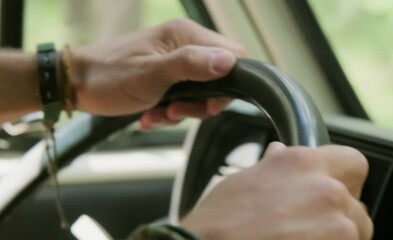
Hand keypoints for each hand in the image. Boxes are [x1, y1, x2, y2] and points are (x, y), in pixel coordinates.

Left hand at [70, 19, 244, 129]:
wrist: (76, 85)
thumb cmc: (109, 77)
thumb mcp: (151, 74)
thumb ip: (190, 65)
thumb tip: (228, 62)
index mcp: (185, 35)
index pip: (233, 54)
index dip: (230, 84)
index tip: (211, 106)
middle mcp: (184, 45)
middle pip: (218, 78)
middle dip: (201, 103)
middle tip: (176, 112)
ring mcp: (176, 61)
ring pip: (201, 92)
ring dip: (183, 111)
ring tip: (158, 115)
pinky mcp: (167, 76)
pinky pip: (184, 97)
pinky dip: (170, 112)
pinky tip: (151, 115)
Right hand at [181, 142, 372, 239]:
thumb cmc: (219, 224)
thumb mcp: (243, 182)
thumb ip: (273, 167)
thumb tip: (280, 152)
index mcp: (302, 163)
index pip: (352, 161)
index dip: (345, 178)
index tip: (334, 189)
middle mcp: (326, 189)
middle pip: (356, 204)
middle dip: (339, 215)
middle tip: (308, 226)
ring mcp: (337, 226)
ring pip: (355, 232)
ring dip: (336, 237)